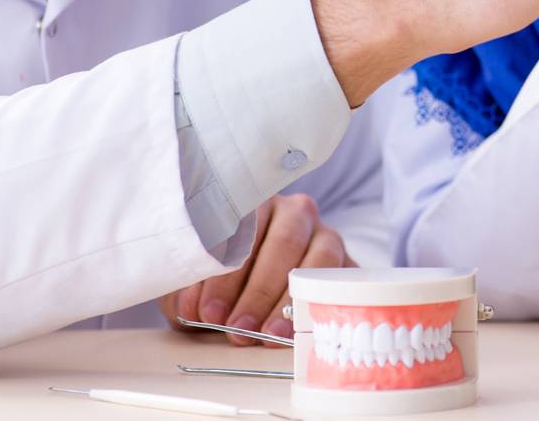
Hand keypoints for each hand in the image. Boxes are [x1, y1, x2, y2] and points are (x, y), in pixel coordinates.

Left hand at [159, 193, 352, 347]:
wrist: (273, 282)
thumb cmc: (231, 277)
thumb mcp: (203, 278)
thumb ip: (192, 288)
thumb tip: (191, 310)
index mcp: (255, 204)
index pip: (241, 230)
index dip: (224, 275)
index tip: (208, 312)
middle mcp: (294, 212)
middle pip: (281, 243)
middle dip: (257, 292)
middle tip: (237, 329)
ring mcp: (325, 234)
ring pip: (316, 259)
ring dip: (289, 300)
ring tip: (268, 334)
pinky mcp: (347, 262)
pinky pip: (340, 279)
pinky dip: (319, 305)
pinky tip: (299, 329)